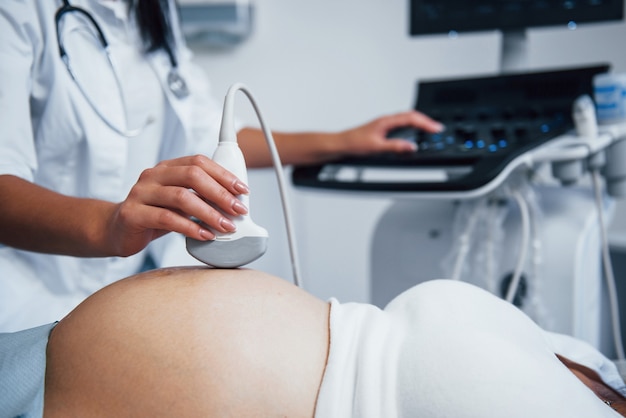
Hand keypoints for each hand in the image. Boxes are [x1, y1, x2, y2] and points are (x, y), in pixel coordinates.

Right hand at [107, 155, 249, 256]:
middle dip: (220, 193)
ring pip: (181, 197)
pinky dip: (190, 227)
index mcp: (167, 168)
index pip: (199, 162)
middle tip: (238, 209)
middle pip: (192, 176)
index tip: (242, 190)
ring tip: (226, 226)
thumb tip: (234, 204)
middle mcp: (153, 176)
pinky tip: (205, 235)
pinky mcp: (133, 214)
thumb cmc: (154, 215)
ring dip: (209, 213)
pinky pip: (166, 218)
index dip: (223, 175)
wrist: (117, 230)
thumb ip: (200, 198)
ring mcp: (141, 193)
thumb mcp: (179, 202)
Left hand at [337, 110, 442, 155]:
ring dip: (419, 124)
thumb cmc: (354, 143)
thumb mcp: (377, 147)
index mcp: (386, 121)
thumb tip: (412, 147)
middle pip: (411, 116)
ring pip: (406, 120)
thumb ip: (395, 147)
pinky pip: (401, 126)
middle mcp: (386, 120)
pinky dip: (411, 128)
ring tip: (429, 130)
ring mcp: (384, 125)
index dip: (426, 123)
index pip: (411, 118)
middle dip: (426, 121)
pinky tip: (412, 136)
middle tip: (437, 129)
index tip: (437, 129)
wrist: (341, 144)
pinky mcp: (382, 130)